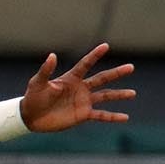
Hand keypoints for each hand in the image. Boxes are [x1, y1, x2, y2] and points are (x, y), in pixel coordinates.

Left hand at [17, 44, 134, 132]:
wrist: (31, 116)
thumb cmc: (33, 97)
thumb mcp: (38, 82)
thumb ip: (46, 70)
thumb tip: (52, 55)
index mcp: (71, 78)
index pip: (85, 64)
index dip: (95, 55)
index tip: (105, 46)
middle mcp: (80, 88)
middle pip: (102, 78)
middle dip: (116, 73)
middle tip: (131, 67)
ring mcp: (83, 101)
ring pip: (105, 96)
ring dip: (119, 94)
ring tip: (133, 93)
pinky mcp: (83, 115)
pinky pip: (101, 116)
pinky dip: (113, 117)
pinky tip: (125, 117)